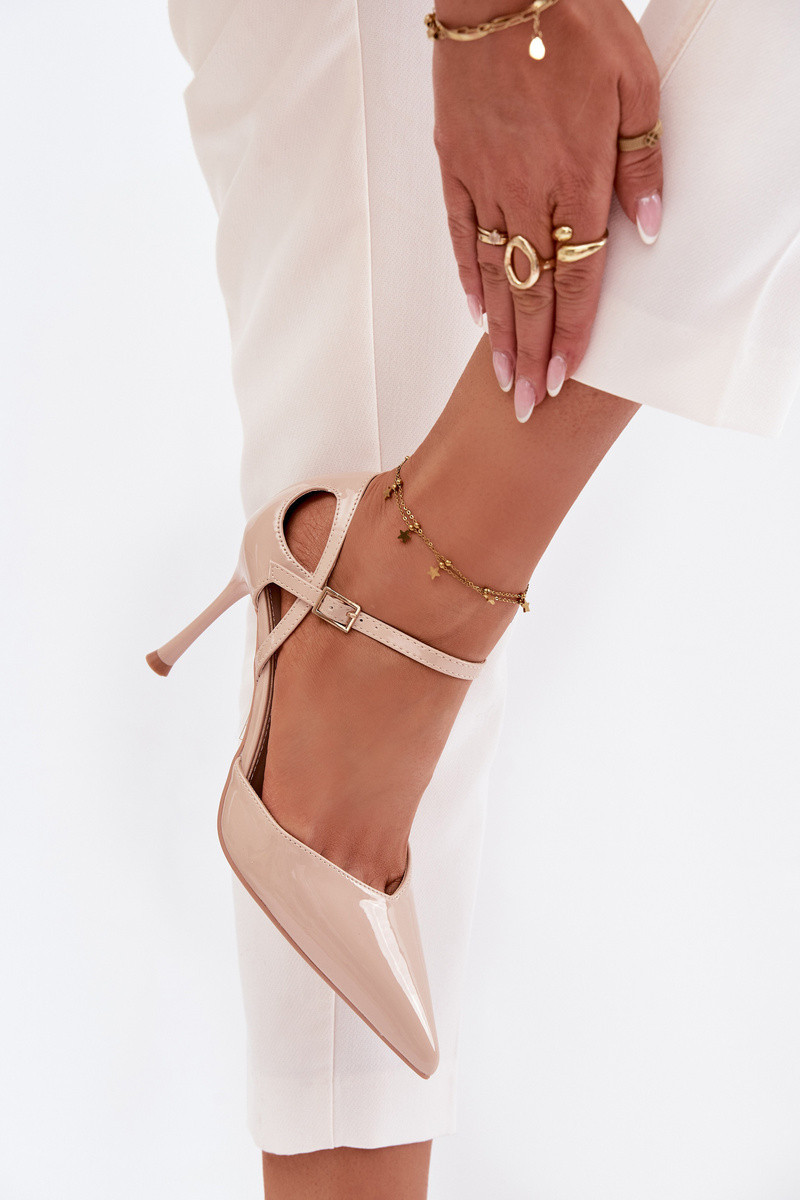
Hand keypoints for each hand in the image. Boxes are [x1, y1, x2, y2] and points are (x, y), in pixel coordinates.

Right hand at [431, 0, 662, 419]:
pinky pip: (461, 234)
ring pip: (495, 273)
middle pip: (531, 292)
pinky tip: (476, 312)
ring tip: (502, 376)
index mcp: (577, 178)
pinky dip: (470, 277)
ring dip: (500, 331)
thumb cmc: (577, 28)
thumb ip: (642, 165)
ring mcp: (485, 182)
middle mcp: (527, 192)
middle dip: (530, 354)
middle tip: (527, 404)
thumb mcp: (636, 86)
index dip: (572, 333)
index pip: (577, 277)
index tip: (566, 377)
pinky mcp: (455, 167)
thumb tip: (648, 233)